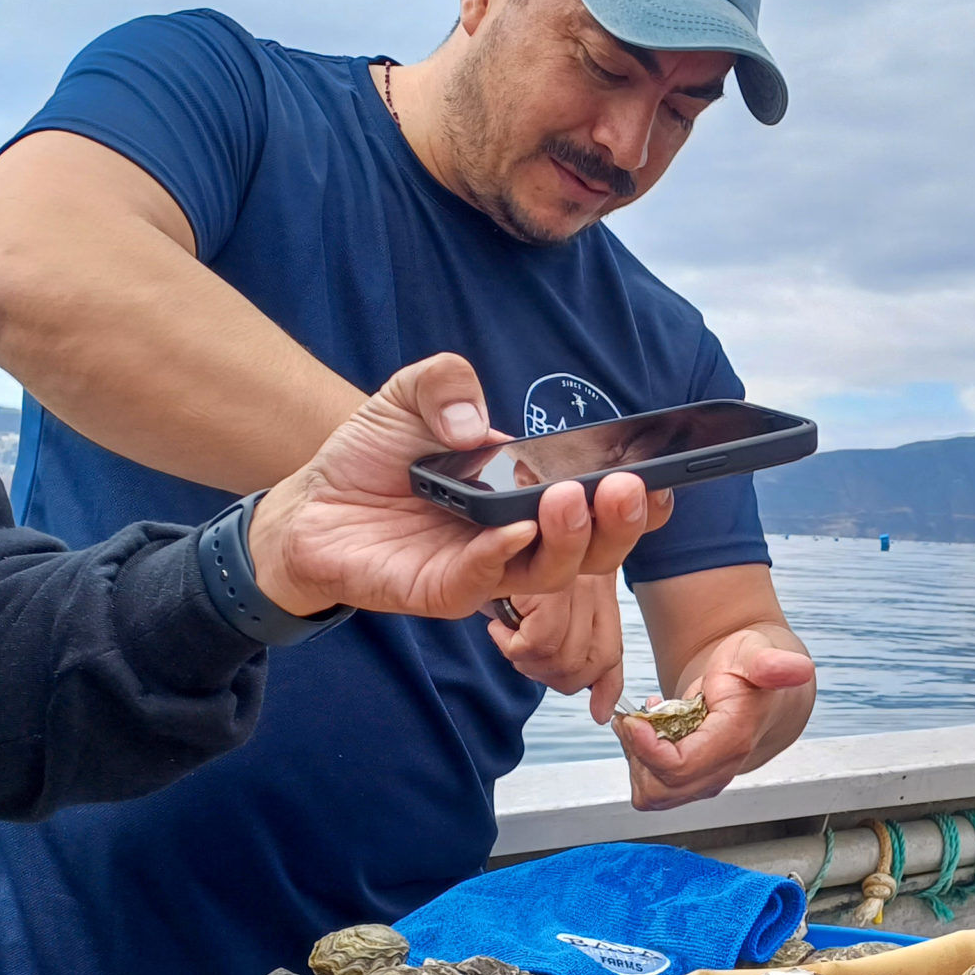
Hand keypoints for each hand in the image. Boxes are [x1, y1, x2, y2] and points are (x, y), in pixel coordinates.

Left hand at [247, 355, 663, 619]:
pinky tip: (513, 531)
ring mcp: (484, 570)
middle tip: (625, 487)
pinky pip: (482, 586)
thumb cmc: (374, 455)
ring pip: (550, 575)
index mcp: (532, 495)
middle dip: (621, 523)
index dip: (641, 500)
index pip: (602, 507)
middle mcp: (520, 539)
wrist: (311, 499)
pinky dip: (501, 559)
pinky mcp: (440, 592)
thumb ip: (446, 382)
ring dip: (570, 540)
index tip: (663, 476)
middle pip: (596, 551)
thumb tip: (476, 422)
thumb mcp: (411, 394)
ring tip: (571, 497)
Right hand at [489, 574, 629, 719]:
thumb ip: (579, 651)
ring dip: (530, 661)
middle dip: (557, 677)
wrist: (478, 532)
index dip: (608, 688)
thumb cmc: (505, 572)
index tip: (600, 712)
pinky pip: (540, 642)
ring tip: (510, 639)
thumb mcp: (546, 609)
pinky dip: (513, 645)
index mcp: (601, 590)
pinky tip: (498, 628)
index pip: (613, 651)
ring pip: (567, 657)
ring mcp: (575, 583)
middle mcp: (595, 584)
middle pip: (594, 662)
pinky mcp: (549, 585)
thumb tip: (602, 712)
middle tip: (526, 659)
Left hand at [615, 628, 815, 810]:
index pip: (678, 768)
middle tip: (632, 718)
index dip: (646, 748)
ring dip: (636, 760)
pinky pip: (653, 789)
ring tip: (642, 722)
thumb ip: (773, 663)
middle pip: (660, 790)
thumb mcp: (757, 653)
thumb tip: (800, 669)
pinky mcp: (692, 784)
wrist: (757, 687)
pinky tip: (650, 732)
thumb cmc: (752, 667)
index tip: (633, 719)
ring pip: (652, 795)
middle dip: (636, 754)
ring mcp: (706, 781)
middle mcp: (721, 770)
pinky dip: (641, 763)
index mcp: (733, 741)